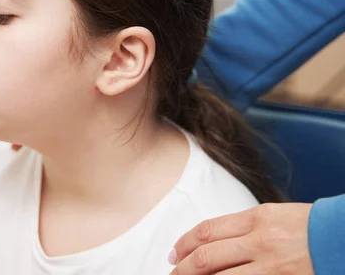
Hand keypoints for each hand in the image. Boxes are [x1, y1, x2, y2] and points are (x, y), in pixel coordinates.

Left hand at [169, 203, 313, 274]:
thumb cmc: (314, 227)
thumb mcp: (277, 216)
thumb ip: (247, 226)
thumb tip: (215, 240)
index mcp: (257, 218)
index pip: (207, 231)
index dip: (184, 243)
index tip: (174, 252)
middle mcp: (260, 241)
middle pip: (207, 257)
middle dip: (183, 268)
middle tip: (172, 273)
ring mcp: (272, 266)